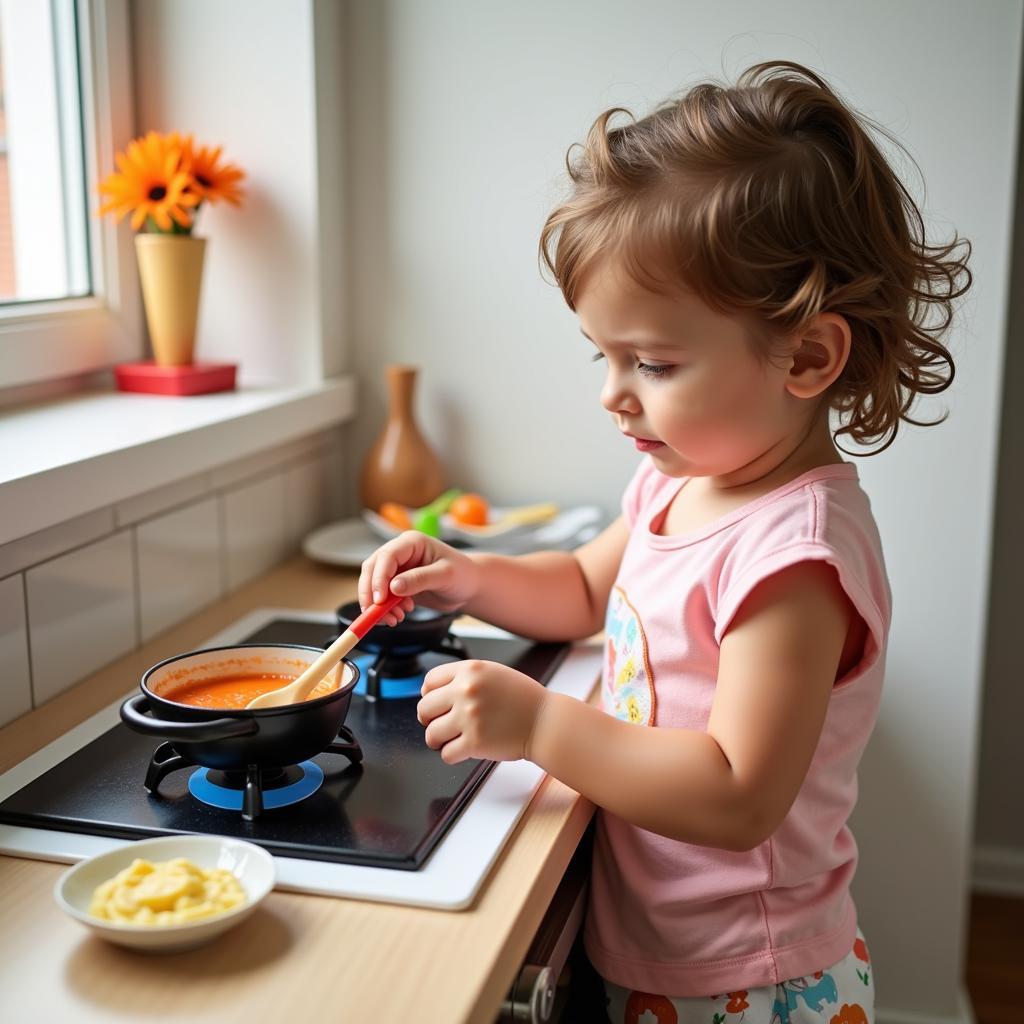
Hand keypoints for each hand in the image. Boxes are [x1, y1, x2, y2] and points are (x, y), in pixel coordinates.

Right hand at [358, 530, 479, 625]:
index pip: (386, 557)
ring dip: (378, 605)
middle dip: (371, 593)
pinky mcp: (397, 586)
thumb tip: (394, 587)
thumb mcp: (445, 575)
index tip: (380, 600)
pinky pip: (381, 597)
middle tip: (378, 614)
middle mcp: (400, 554)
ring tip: (394, 619)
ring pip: (373, 585)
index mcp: (411, 543)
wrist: (470, 587)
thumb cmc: (463, 574)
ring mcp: (397, 570)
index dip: (378, 578)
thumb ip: (420, 579)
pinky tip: (398, 616)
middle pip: (372, 570)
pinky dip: (384, 610)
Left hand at [416, 660, 548, 763]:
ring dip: (438, 739)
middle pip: (424, 708)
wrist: (545, 722)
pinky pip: (446, 754)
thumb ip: (464, 678)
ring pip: (431, 733)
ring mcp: (469, 717)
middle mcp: (466, 691)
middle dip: (429, 719)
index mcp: (471, 670)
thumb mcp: (493, 673)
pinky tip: (464, 749)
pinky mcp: (474, 743)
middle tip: (441, 724)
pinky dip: (452, 755)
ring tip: (451, 738)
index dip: (429, 694)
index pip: (429, 680)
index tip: (435, 703)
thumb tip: (429, 692)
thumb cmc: (522, 699)